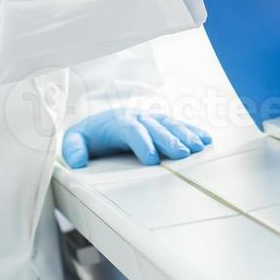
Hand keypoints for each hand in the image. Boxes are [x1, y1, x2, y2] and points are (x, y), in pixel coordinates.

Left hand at [61, 109, 212, 168]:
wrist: (96, 121)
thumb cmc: (89, 135)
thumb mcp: (75, 141)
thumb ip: (73, 149)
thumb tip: (77, 162)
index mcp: (117, 122)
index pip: (132, 130)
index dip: (143, 143)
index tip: (152, 159)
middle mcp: (137, 117)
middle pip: (155, 126)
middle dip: (169, 139)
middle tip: (182, 154)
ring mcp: (151, 118)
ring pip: (170, 123)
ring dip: (185, 134)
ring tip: (198, 146)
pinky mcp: (160, 122)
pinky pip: (178, 124)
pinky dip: (192, 130)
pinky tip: (205, 139)